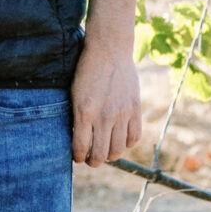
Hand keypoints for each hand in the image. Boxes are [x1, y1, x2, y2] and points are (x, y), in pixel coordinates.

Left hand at [70, 37, 142, 168]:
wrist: (109, 50)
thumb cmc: (87, 70)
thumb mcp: (75, 94)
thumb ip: (78, 117)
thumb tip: (79, 140)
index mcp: (84, 112)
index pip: (81, 148)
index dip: (78, 157)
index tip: (78, 156)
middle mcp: (103, 116)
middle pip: (100, 154)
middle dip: (93, 161)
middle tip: (91, 159)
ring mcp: (121, 114)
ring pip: (118, 150)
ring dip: (111, 155)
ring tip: (106, 152)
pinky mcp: (135, 109)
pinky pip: (134, 138)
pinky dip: (127, 144)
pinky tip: (121, 139)